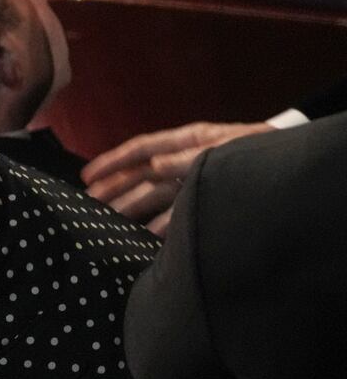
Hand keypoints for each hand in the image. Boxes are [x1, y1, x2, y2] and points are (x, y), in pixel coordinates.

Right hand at [81, 121, 270, 233]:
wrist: (292, 174)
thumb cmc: (259, 151)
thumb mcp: (224, 150)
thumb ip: (188, 158)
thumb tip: (153, 165)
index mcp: (188, 141)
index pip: (142, 148)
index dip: (113, 161)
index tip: (88, 176)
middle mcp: (184, 161)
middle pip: (140, 175)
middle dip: (113, 188)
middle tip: (87, 204)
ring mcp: (193, 182)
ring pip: (152, 197)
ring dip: (129, 209)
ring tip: (106, 223)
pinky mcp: (203, 202)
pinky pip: (174, 216)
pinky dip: (158, 227)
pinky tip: (142, 238)